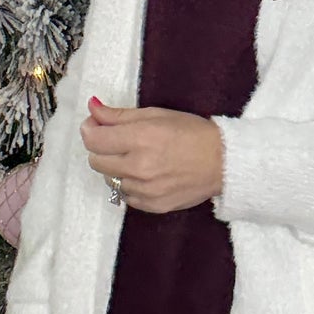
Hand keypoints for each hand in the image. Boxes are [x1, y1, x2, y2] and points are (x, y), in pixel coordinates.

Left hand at [80, 99, 223, 212]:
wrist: (224, 162)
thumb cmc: (193, 133)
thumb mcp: (157, 115)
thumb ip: (119, 115)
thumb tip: (92, 108)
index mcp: (140, 138)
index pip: (93, 139)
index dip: (90, 130)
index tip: (95, 125)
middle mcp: (139, 167)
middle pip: (96, 161)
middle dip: (101, 149)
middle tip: (116, 140)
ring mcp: (145, 190)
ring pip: (110, 179)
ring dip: (117, 168)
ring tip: (138, 158)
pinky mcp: (152, 205)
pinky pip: (126, 196)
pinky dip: (130, 185)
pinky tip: (147, 174)